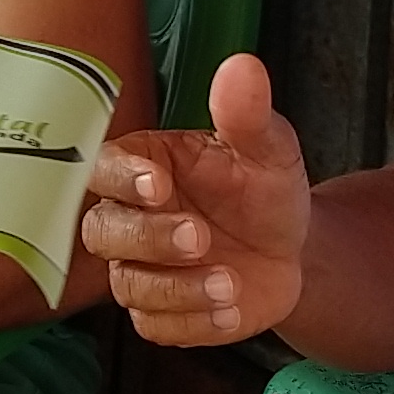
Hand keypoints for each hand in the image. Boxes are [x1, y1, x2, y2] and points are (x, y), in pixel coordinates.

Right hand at [78, 52, 307, 343]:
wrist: (292, 250)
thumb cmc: (264, 189)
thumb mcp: (268, 149)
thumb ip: (248, 114)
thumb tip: (242, 67)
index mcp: (143, 166)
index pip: (103, 167)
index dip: (121, 177)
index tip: (157, 182)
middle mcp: (129, 218)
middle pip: (102, 231)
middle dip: (147, 237)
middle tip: (200, 237)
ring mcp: (140, 269)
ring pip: (128, 285)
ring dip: (177, 288)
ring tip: (231, 281)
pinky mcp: (160, 314)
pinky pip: (156, 326)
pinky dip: (193, 323)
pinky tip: (230, 309)